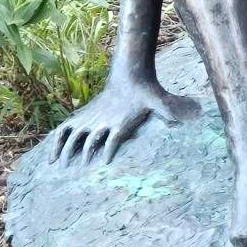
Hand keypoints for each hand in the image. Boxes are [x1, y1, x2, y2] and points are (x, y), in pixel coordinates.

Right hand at [49, 75, 198, 166]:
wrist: (131, 75)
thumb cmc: (147, 91)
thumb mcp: (161, 99)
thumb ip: (173, 108)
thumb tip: (195, 112)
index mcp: (120, 121)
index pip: (112, 138)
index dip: (107, 150)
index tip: (103, 164)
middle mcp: (102, 121)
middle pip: (87, 138)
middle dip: (80, 154)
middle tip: (74, 171)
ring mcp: (91, 118)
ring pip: (72, 135)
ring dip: (63, 149)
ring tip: (54, 165)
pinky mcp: (84, 116)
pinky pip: (65, 129)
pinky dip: (57, 140)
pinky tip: (51, 153)